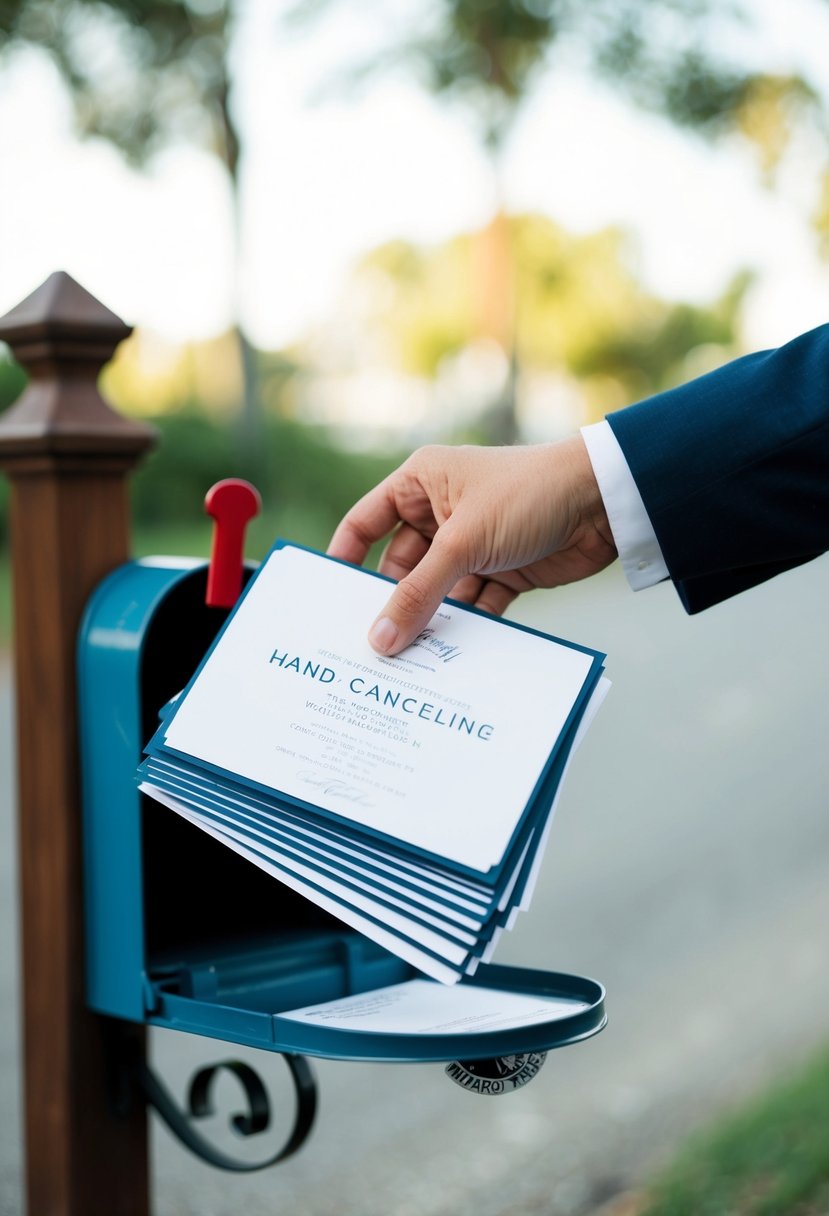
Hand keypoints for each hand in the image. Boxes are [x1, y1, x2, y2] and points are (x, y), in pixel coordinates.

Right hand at [327, 437, 616, 654]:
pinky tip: (452, 657)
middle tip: (369, 647)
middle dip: (391, 604)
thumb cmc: (529, 495)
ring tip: (407, 662)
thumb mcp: (464, 544)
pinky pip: (474, 606)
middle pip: (400, 567)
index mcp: (421, 483)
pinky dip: (467, 627)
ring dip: (430, 621)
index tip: (326, 602)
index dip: (344, 559)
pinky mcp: (503, 571)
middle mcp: (442, 512)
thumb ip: (418, 594)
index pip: (365, 523)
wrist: (606, 502)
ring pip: (438, 592)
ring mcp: (473, 544)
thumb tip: (379, 639)